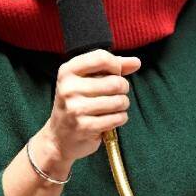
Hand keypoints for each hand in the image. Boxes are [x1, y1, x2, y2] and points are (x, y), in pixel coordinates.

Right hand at [40, 49, 140, 164]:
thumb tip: (136, 62)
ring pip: (119, 101)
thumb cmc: (77, 103)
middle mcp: (69, 88)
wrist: (59, 137)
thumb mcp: (87, 80)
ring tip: (113, 107)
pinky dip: (120, 118)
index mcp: (67, 71)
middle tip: (116, 94)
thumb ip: (112, 68)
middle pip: (115, 82)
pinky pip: (117, 118)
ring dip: (123, 104)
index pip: (101, 58)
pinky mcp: (85, 127)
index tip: (115, 73)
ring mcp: (75, 108)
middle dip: (123, 88)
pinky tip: (112, 118)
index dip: (116, 65)